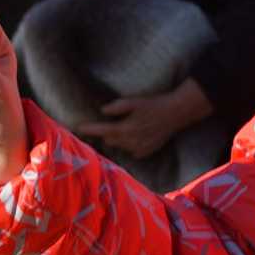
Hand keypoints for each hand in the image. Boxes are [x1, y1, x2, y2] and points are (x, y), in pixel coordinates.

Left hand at [76, 77, 215, 157]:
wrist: (176, 114)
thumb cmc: (154, 104)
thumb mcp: (134, 101)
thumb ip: (117, 107)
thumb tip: (103, 111)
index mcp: (125, 128)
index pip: (102, 130)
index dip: (89, 129)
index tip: (78, 128)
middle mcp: (130, 142)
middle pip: (109, 140)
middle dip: (105, 133)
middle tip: (103, 125)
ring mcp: (138, 149)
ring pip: (119, 146)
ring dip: (117, 139)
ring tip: (123, 128)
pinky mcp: (145, 152)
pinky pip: (130, 150)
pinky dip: (128, 144)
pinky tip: (135, 135)